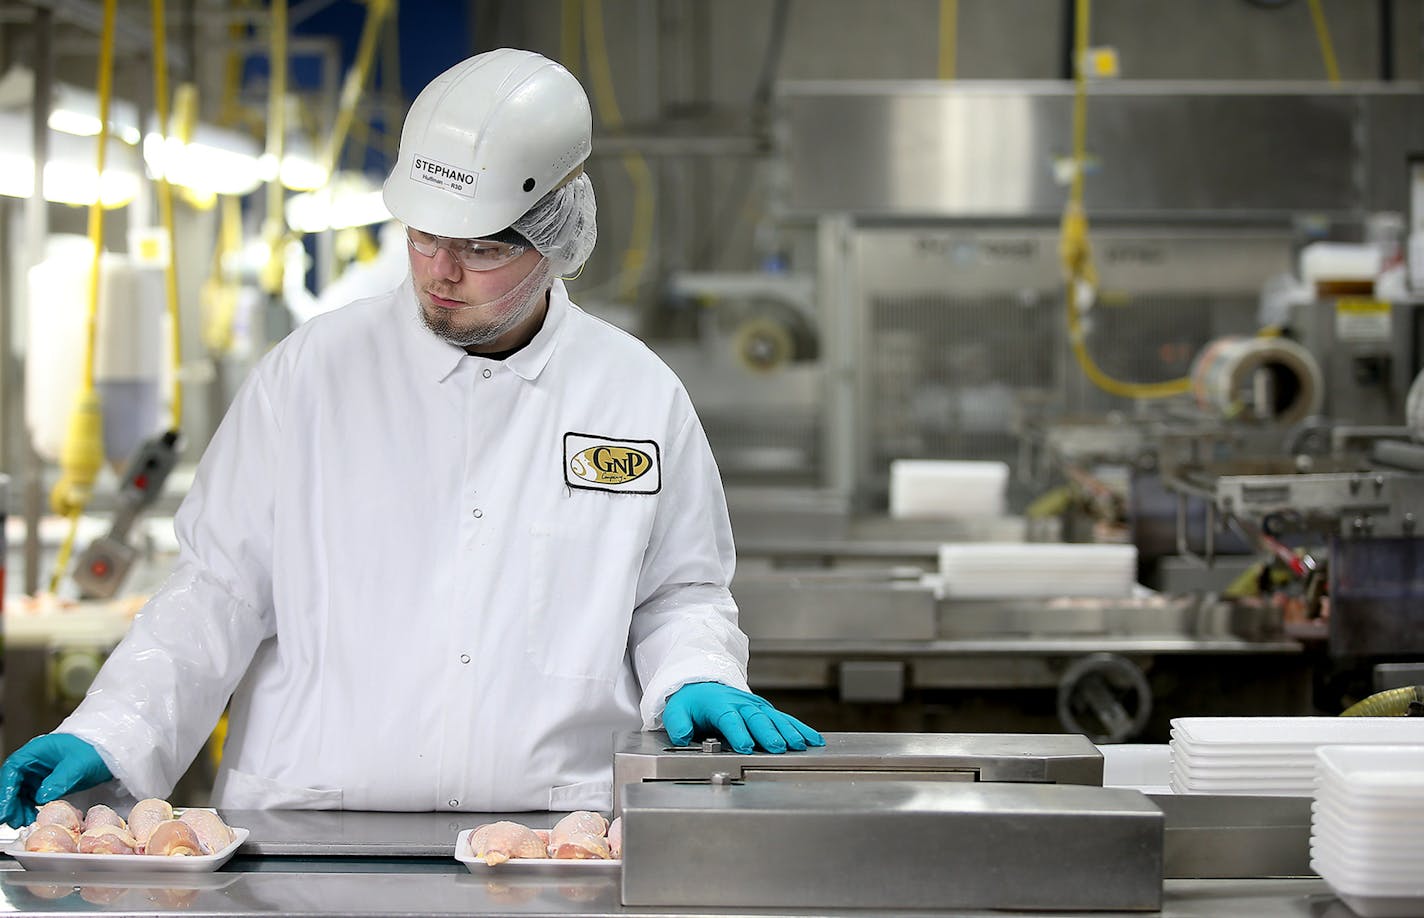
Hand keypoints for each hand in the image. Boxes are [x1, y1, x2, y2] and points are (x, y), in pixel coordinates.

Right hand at [0, 734, 111, 827]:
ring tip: (24, 822)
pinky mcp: (47, 781)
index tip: (5, 810)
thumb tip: (41, 797)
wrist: (112, 752)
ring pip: (20, 791)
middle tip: (12, 821)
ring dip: (19, 807)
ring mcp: (40, 771)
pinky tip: (33, 816)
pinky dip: (30, 807)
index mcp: (37, 750)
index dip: (6, 790)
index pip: (13, 770)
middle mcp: (35, 760)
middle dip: (10, 802)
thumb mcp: (78, 766)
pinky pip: (31, 796)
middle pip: (13, 782)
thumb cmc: (96, 751)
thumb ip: (59, 780)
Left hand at [663, 682, 824, 753]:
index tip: (745, 745)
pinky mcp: (767, 711)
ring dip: (788, 731)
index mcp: (719, 705)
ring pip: (775, 719)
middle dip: (768, 733)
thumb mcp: (677, 711)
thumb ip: (679, 725)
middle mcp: (741, 704)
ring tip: (799, 745)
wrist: (703, 685)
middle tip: (777, 747)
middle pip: (757, 719)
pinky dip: (800, 728)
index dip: (738, 732)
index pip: (729, 718)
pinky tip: (812, 739)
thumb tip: (683, 737)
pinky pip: (786, 719)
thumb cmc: (692, 701)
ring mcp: (757, 707)